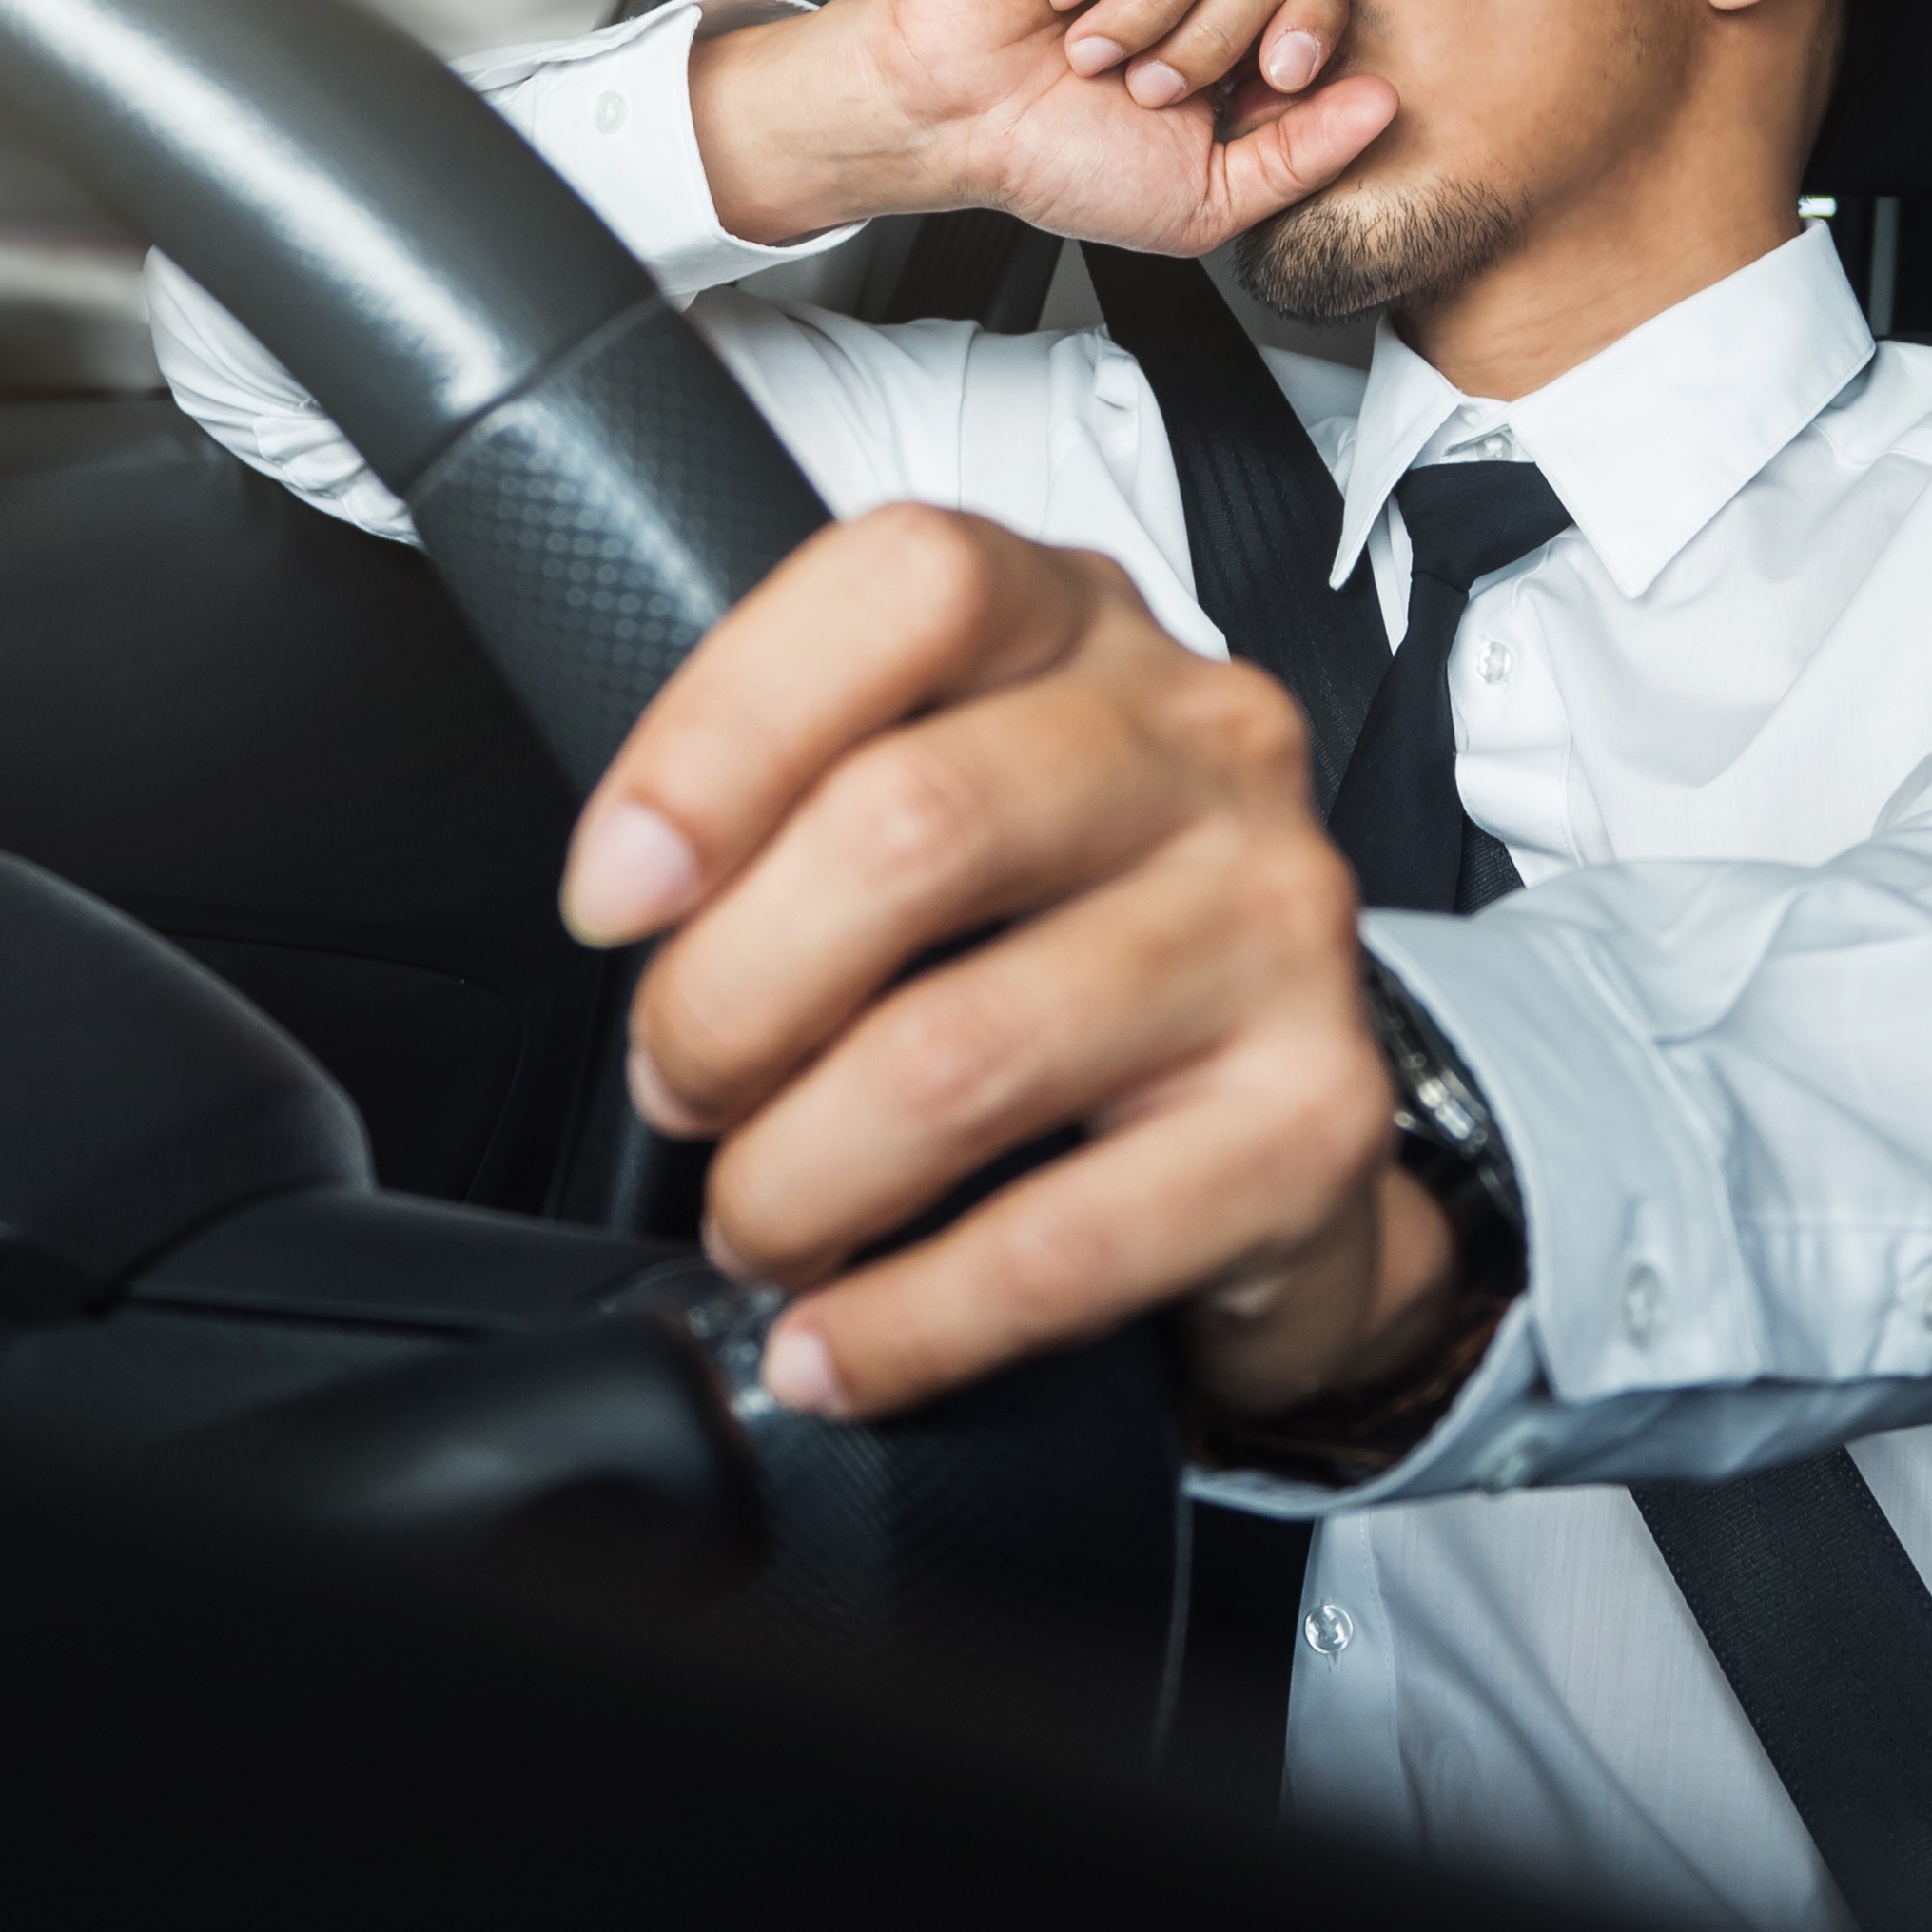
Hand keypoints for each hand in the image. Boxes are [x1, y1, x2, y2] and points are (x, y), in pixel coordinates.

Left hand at [557, 505, 1461, 1422]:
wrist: (1284, 1132)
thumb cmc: (1065, 946)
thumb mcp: (941, 799)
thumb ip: (798, 792)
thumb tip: (628, 902)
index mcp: (1081, 627)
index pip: (906, 588)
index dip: (722, 740)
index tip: (616, 892)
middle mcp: (1202, 745)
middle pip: (911, 825)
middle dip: (729, 998)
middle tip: (684, 1085)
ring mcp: (1276, 924)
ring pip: (962, 1054)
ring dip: (796, 1179)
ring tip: (757, 1223)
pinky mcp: (1314, 1119)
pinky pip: (1058, 1246)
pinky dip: (904, 1321)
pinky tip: (835, 1344)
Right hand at [688, 0, 1400, 256]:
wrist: (951, 126)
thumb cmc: (1056, 157)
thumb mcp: (1207, 196)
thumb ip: (1304, 156)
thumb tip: (1384, 105)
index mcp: (1233, 22)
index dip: (1310, 26)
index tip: (1267, 83)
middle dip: (1219, 39)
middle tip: (1149, 85)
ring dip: (1152, 13)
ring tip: (1093, 52)